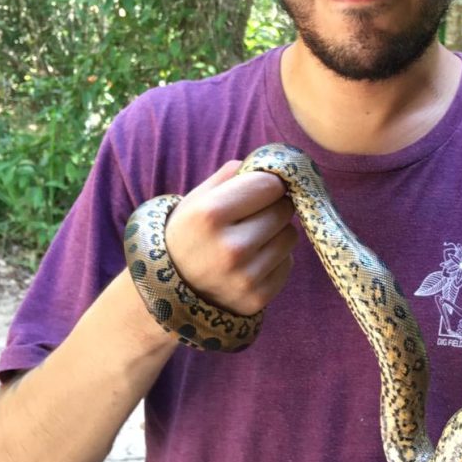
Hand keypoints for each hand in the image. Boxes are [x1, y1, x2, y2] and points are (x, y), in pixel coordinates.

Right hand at [164, 159, 298, 315]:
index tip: (258, 189)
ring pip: (290, 236)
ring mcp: (245, 277)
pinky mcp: (258, 298)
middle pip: (283, 210)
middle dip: (273, 207)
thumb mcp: (197, 198)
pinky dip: (275, 259)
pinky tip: (251, 262)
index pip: (270, 184)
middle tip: (253, 216)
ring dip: (277, 233)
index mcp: (210, 215)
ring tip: (251, 239)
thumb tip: (272, 163)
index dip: (267, 184)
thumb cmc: (189, 234)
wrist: (170, 289)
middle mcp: (230, 249)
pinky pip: (287, 263)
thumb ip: (232, 174)